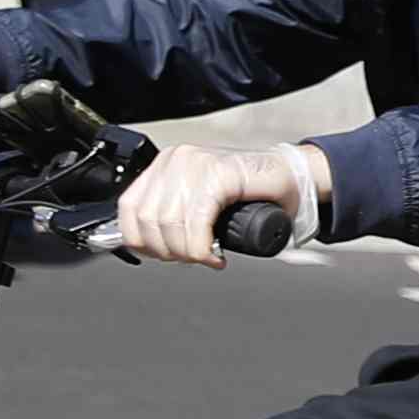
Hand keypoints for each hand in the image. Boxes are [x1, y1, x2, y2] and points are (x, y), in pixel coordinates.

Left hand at [106, 142, 317, 265]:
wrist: (290, 178)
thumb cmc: (247, 195)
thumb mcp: (197, 205)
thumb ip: (171, 217)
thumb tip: (144, 244)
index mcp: (165, 165)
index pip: (128, 209)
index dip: (141, 242)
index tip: (163, 256)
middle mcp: (177, 159)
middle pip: (146, 220)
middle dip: (167, 251)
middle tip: (192, 258)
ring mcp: (197, 163)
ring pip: (169, 223)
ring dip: (187, 252)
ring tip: (206, 256)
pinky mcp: (220, 172)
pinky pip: (197, 220)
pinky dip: (202, 247)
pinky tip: (215, 256)